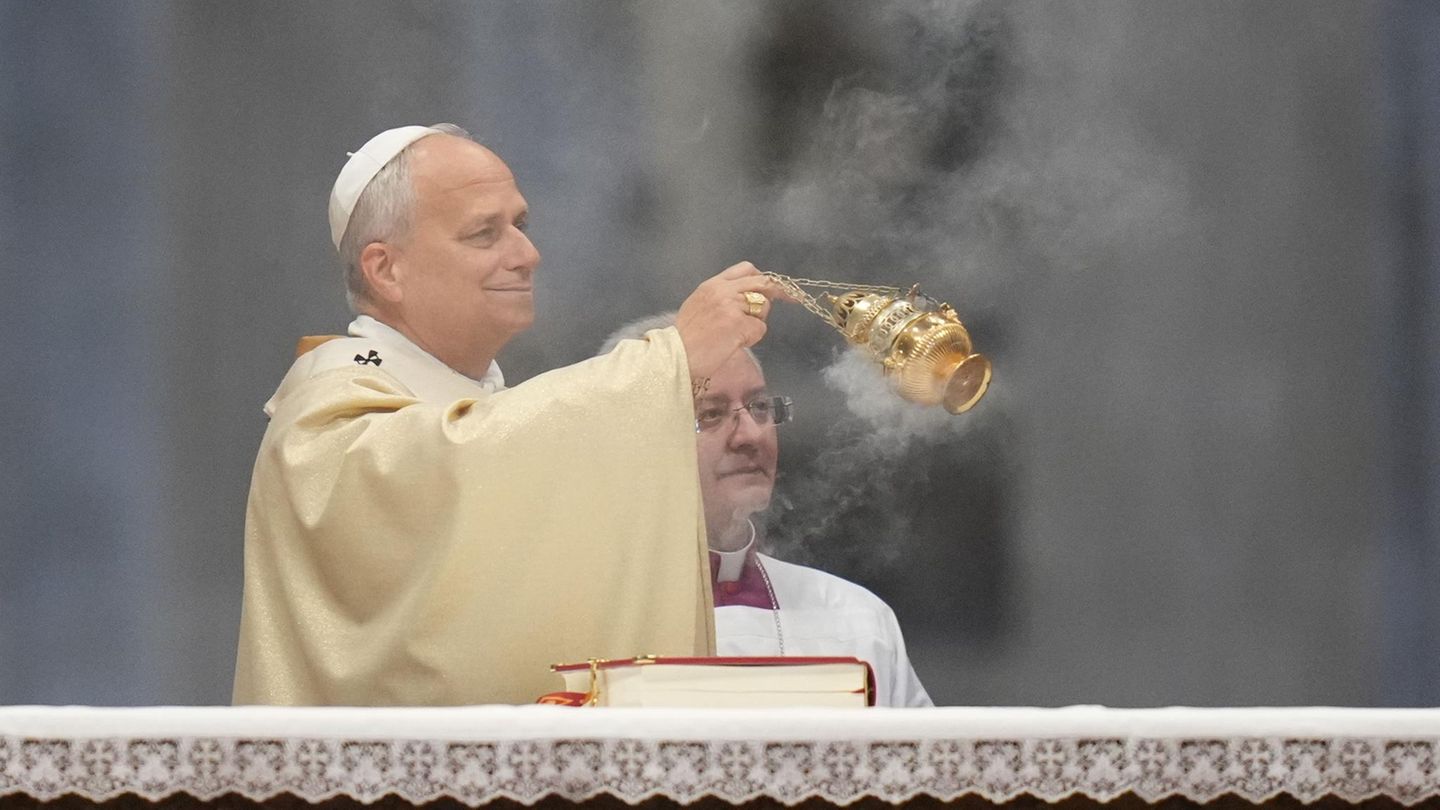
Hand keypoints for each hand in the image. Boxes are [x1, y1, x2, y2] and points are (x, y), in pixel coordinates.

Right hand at [674, 261, 785, 382]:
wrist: (677, 355)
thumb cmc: (686, 337)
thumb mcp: (698, 304)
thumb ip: (720, 296)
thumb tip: (743, 297)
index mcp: (712, 285)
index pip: (745, 269)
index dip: (763, 277)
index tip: (773, 285)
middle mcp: (724, 291)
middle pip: (762, 284)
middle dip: (777, 293)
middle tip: (790, 300)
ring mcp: (733, 306)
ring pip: (763, 308)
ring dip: (756, 323)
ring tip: (735, 335)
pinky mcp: (740, 324)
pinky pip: (760, 329)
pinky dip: (752, 339)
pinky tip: (734, 344)